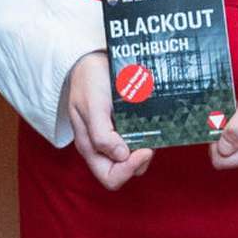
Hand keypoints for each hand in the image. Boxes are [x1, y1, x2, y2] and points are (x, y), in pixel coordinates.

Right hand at [59, 52, 155, 191]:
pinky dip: (147, 136)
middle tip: (148, 140)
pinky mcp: (124, 127)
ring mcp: (113, 138)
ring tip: (148, 127)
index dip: (128, 169)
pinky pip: (138, 142)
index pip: (111, 177)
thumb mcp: (92, 105)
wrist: (90, 60)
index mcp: (90, 147)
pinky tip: (149, 122)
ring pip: (135, 158)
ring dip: (145, 148)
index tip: (143, 149)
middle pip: (124, 172)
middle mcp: (101, 148)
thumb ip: (101, 134)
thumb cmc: (89, 81)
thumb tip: (121, 155)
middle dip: (139, 160)